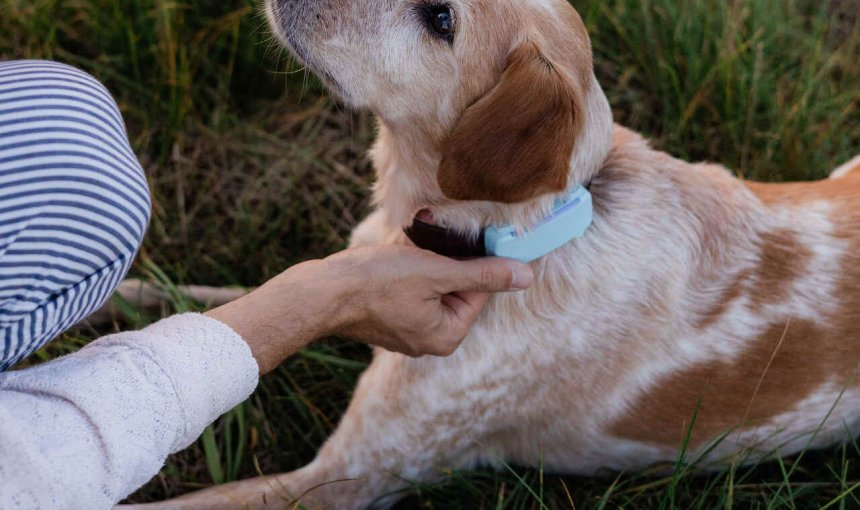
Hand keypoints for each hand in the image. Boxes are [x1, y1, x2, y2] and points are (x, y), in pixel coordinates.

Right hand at [324, 245, 533, 356]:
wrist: (322, 292)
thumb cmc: (378, 282)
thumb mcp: (438, 271)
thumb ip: (483, 274)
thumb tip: (526, 276)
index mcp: (447, 336)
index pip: (479, 290)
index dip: (470, 259)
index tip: (458, 239)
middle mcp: (429, 342)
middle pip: (455, 288)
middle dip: (443, 260)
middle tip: (426, 244)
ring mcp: (406, 332)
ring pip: (431, 285)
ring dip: (425, 261)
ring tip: (407, 249)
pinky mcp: (387, 320)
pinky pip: (409, 290)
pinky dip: (406, 270)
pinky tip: (392, 258)